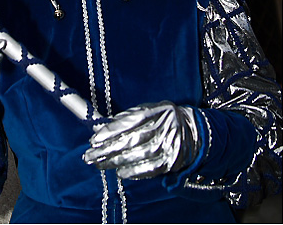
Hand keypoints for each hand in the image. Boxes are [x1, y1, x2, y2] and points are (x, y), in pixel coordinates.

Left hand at [83, 101, 199, 179]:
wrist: (193, 131)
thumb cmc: (163, 119)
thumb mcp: (148, 110)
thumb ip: (128, 117)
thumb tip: (104, 126)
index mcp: (154, 112)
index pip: (128, 122)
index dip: (110, 131)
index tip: (94, 139)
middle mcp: (161, 128)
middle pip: (130, 140)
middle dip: (107, 149)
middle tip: (89, 155)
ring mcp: (167, 146)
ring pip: (137, 156)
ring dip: (115, 161)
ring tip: (99, 164)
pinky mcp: (171, 162)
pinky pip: (150, 169)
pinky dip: (134, 172)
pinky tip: (120, 173)